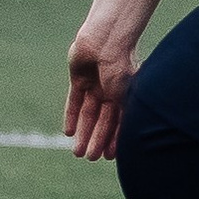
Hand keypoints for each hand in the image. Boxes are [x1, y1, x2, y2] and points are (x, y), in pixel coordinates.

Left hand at [64, 26, 138, 160]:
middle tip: (90, 158)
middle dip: (97, 140)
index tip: (109, 157)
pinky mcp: (79, 78)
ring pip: (88, 114)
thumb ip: (123, 118)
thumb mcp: (126, 96)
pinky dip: (71, 116)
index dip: (114, 140)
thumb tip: (129, 142)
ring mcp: (95, 85)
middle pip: (103, 121)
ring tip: (77, 153)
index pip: (120, 123)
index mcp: (127, 95)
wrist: (106, 40)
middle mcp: (112, 92)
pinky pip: (74, 101)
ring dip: (83, 133)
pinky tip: (68, 132)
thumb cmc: (122, 67)